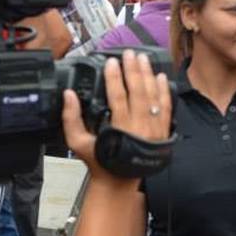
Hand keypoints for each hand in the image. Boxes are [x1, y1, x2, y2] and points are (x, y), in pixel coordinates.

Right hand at [61, 50, 171, 177]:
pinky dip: (164, 91)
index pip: (117, 96)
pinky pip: (166, 107)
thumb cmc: (100, 162)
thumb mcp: (78, 143)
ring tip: (143, 58)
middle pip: (138, 92)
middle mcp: (140, 127)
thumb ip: (71, 118)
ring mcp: (154, 129)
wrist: (120, 181)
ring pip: (153, 96)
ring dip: (149, 75)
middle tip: (129, 53)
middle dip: (134, 69)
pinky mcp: (162, 132)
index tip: (111, 62)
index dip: (114, 77)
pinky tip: (161, 77)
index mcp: (120, 129)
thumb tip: (68, 95)